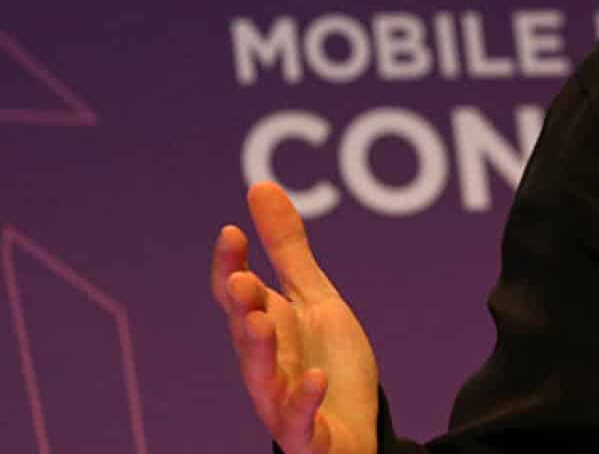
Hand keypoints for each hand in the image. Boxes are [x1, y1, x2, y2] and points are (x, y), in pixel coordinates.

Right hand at [211, 181, 379, 453]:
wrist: (351, 429)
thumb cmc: (325, 362)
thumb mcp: (314, 299)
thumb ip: (286, 250)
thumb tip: (260, 185)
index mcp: (266, 329)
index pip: (237, 296)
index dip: (230, 265)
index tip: (232, 231)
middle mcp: (266, 365)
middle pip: (246, 334)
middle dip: (241, 308)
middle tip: (241, 278)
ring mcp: (283, 402)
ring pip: (263, 379)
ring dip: (260, 351)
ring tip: (263, 320)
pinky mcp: (307, 434)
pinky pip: (300, 422)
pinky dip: (304, 402)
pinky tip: (316, 379)